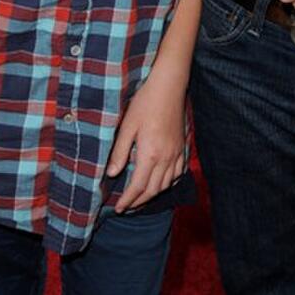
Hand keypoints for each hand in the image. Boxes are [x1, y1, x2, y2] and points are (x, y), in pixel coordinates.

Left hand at [107, 67, 186, 212]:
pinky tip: (162, 182)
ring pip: (166, 184)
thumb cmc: (145, 102)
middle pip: (153, 190)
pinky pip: (178, 173)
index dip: (128, 200)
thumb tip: (112, 174)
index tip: (119, 208)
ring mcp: (176, 153)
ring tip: (141, 197)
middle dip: (139, 202)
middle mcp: (166, 158)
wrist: (168, 86)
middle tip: (127, 207)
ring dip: (153, 194)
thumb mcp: (127, 125)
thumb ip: (120, 151)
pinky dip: (169, 183)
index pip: (138, 187)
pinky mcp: (182, 146)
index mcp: (150, 154)